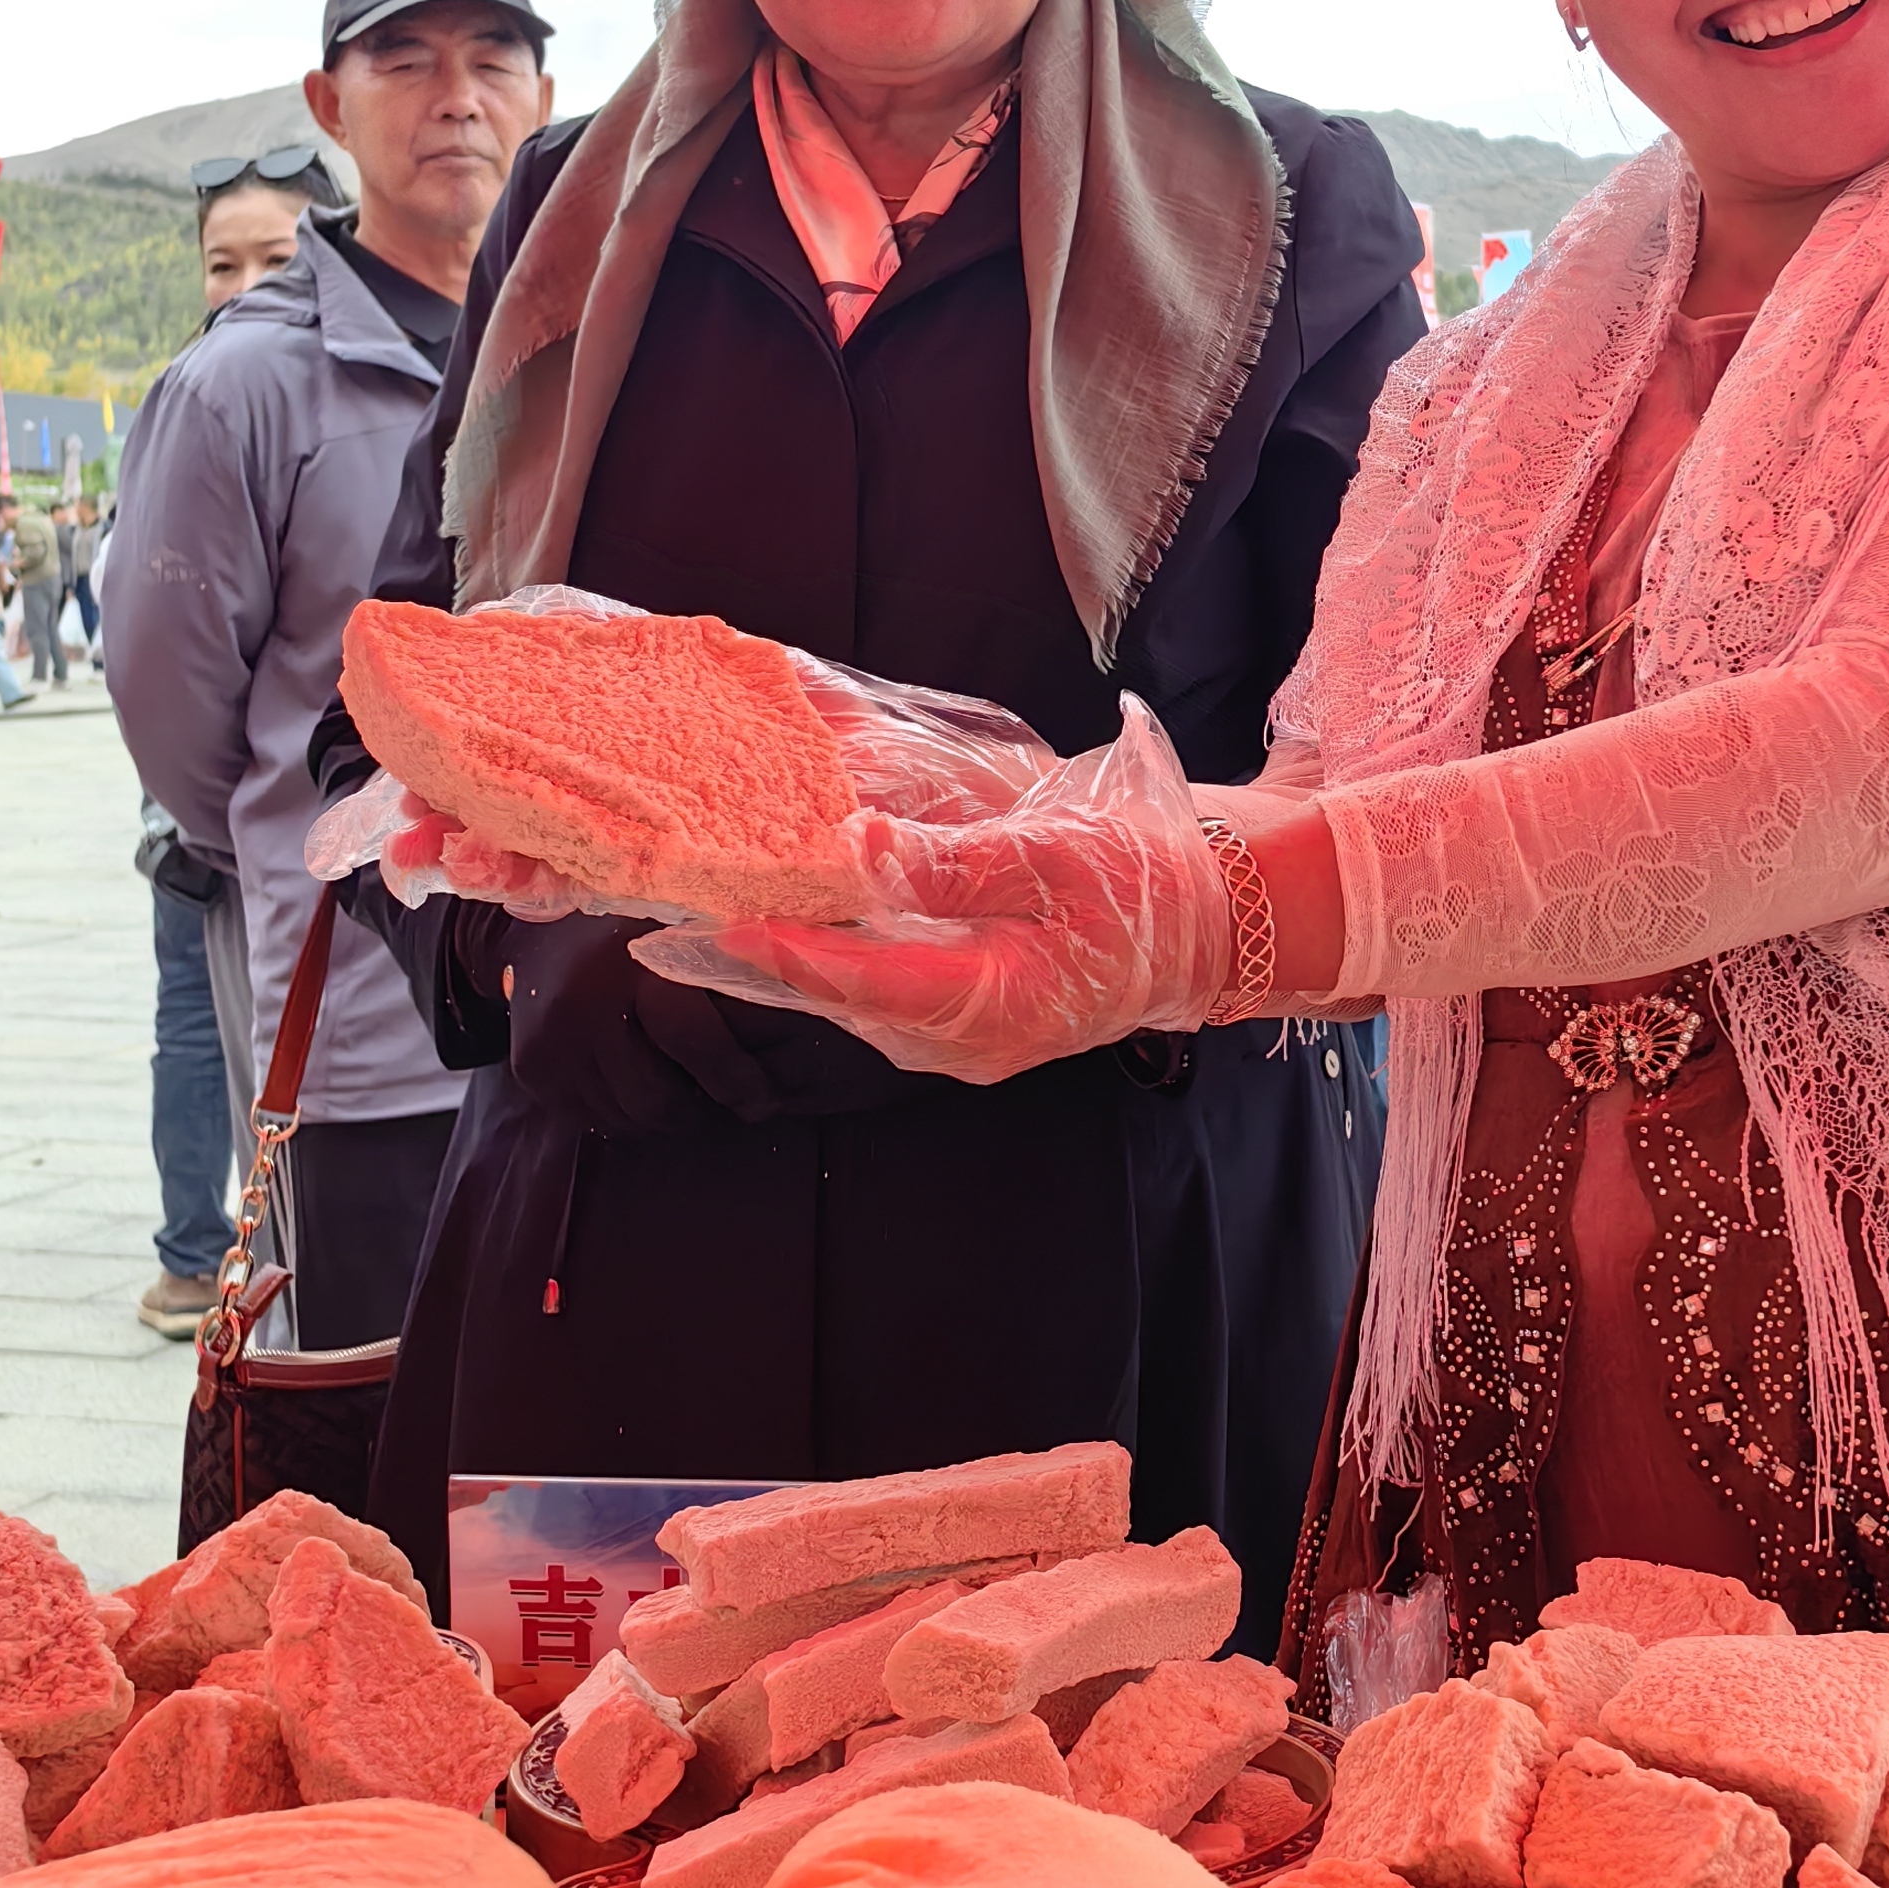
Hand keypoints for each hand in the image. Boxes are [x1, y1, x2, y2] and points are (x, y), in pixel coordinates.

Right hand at [498, 911, 828, 1132]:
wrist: (538, 927)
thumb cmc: (638, 928)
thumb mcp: (689, 927)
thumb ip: (743, 958)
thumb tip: (829, 984)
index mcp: (636, 964)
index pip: (695, 1041)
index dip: (737, 1080)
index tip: (764, 1102)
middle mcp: (586, 1004)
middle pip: (658, 1098)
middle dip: (701, 1112)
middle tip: (727, 1107)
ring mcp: (552, 1042)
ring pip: (627, 1118)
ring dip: (665, 1120)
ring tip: (689, 1099)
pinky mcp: (532, 1069)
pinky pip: (592, 1119)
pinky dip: (626, 1116)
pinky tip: (644, 1091)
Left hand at [633, 702, 1233, 1085]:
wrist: (1208, 931)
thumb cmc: (1142, 885)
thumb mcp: (1052, 854)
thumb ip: (948, 863)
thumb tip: (853, 845)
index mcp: (995, 1002)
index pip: (863, 981)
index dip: (786, 951)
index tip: (721, 919)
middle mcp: (965, 1042)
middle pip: (839, 998)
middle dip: (764, 950)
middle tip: (680, 904)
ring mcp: (961, 1043)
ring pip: (850, 998)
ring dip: (789, 953)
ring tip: (714, 901)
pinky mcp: (960, 1024)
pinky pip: (876, 993)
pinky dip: (830, 956)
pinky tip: (790, 914)